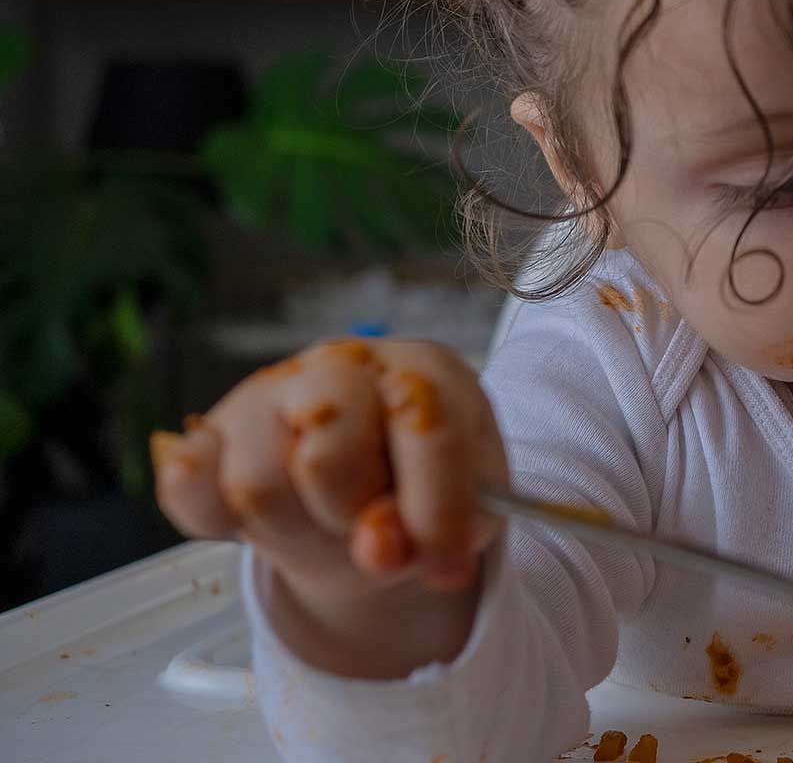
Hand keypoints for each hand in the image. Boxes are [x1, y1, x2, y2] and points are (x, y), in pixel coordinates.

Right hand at [152, 338, 506, 674]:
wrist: (372, 476)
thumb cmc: (426, 485)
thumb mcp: (466, 510)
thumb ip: (442, 529)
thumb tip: (378, 550)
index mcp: (423, 371)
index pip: (425, 428)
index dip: (436, 510)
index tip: (444, 568)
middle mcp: (342, 365)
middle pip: (326, 457)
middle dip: (352, 516)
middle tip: (369, 524)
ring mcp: (268, 390)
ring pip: (256, 485)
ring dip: (296, 530)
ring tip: (325, 520)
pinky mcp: (210, 428)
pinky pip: (187, 485)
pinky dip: (218, 519)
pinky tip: (262, 519)